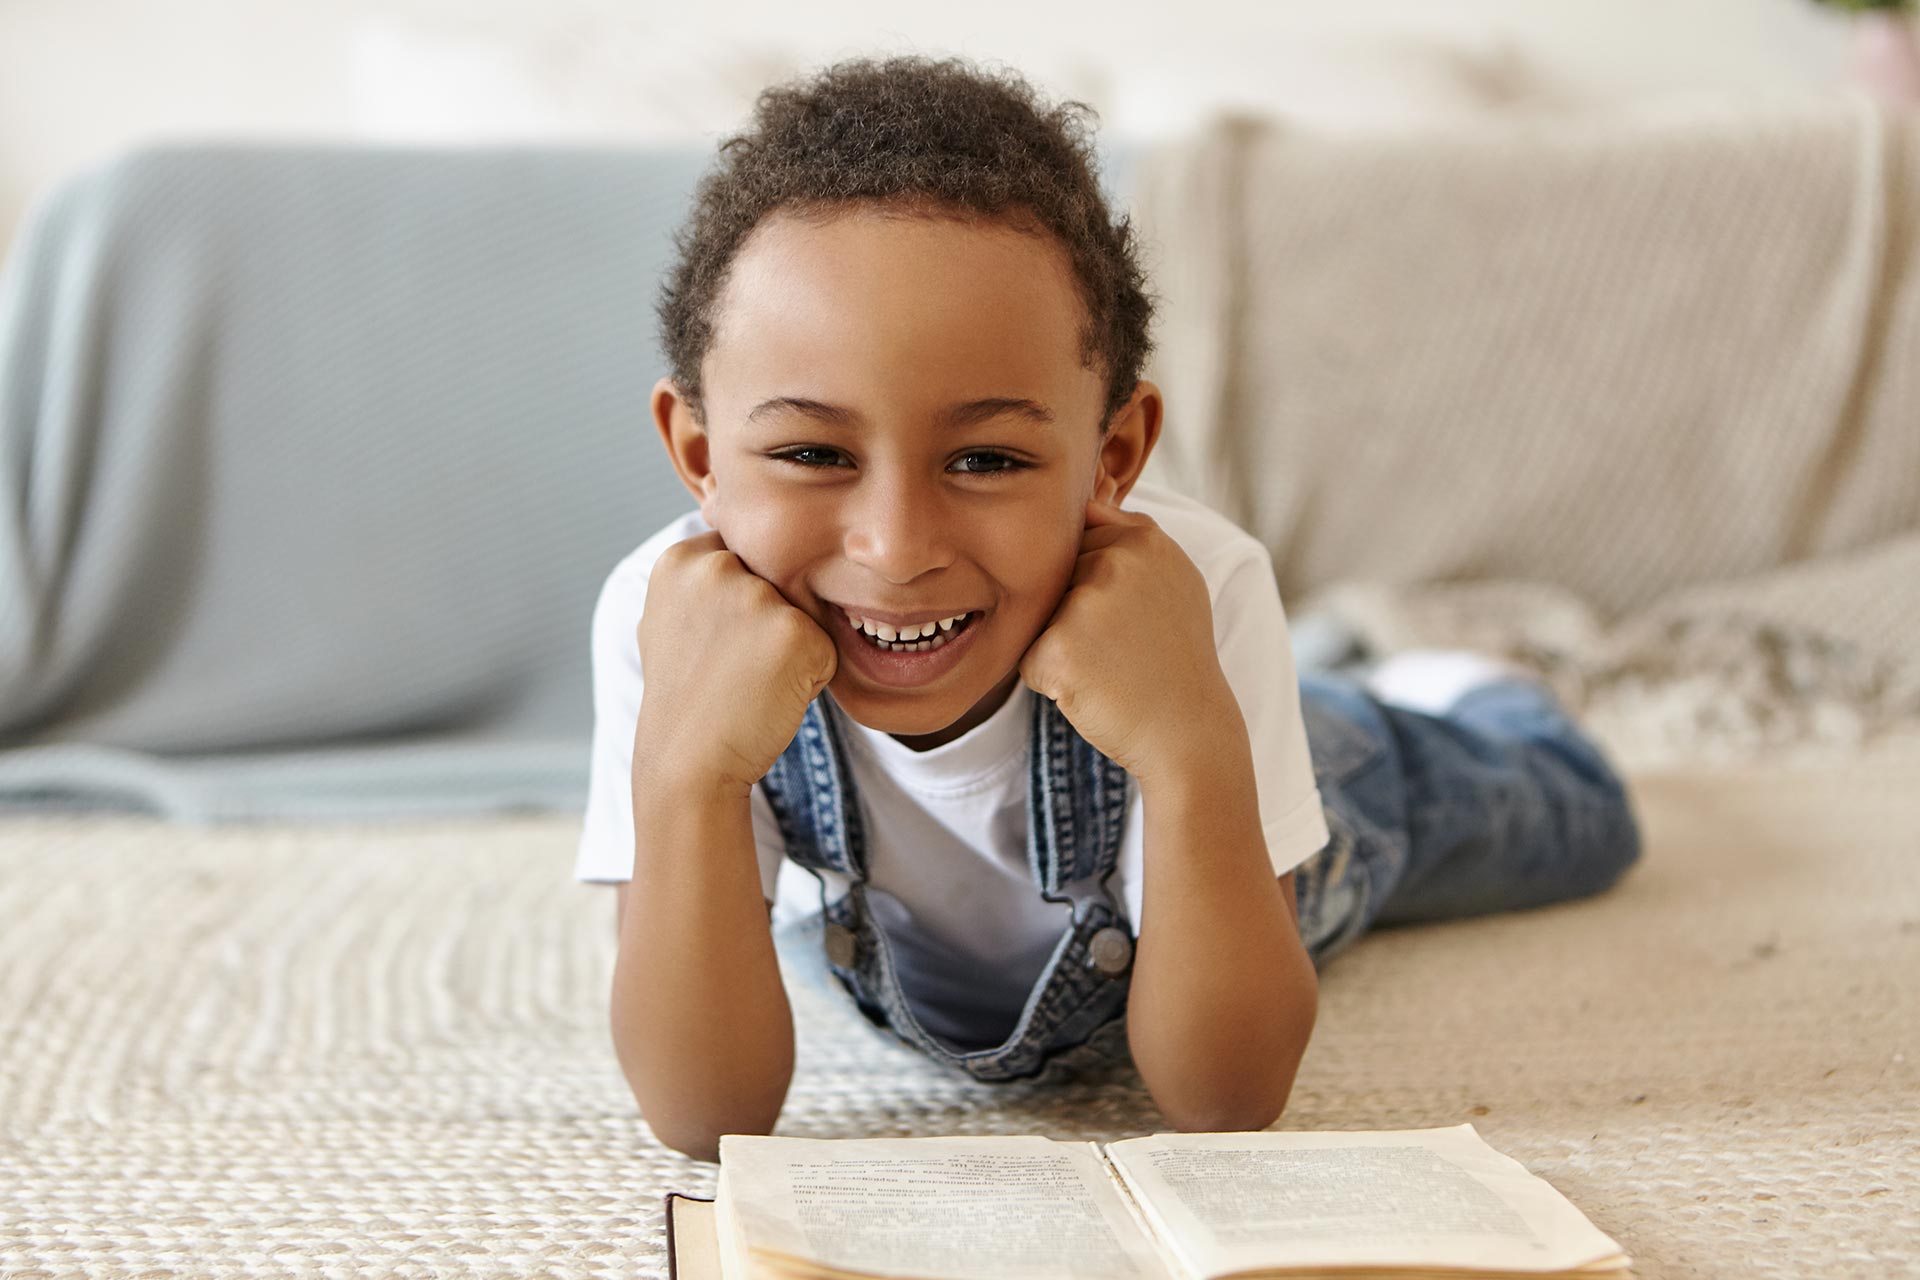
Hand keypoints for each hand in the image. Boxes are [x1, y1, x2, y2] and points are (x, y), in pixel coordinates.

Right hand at [633, 531, 837, 794]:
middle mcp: (716, 566)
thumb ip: (700, 578)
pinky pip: (825, 646)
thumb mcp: (670, 620)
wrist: (688, 761)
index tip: (713, 642)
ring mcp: (756, 597)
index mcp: (681, 558)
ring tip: (749, 681)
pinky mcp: (795, 630)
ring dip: (790, 649)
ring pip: (803, 613)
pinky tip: (771, 694)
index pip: (743, 556)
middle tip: (730, 667)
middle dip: (767, 622)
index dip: (739, 603)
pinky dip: (810, 676)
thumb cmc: (687, 696)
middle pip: (778, 580)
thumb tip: (723, 523)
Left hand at [1018, 497, 1238, 784]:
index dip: (1094, 582)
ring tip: (1108, 668)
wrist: (1189, 733)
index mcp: (1146, 537)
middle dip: (1073, 615)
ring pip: (1040, 617)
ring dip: (1061, 645)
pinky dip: (1049, 680)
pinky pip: (1028, 659)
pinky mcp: (1059, 648)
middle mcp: (1117, 559)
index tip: (1127, 616)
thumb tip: (1086, 497)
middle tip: (1122, 648)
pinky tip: (1092, 689)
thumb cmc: (1174, 660)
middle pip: (1056, 577)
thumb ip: (1132, 537)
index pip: (1081, 536)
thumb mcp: (1173, 581)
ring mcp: (1088, 602)